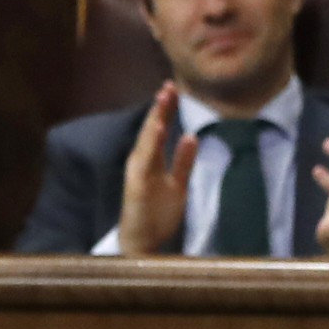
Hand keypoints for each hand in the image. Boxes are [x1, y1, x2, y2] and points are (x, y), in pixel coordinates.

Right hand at [113, 84, 196, 251]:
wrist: (141, 242)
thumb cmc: (157, 214)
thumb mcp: (177, 184)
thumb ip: (183, 161)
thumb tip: (191, 136)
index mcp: (150, 160)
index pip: (158, 129)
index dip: (166, 109)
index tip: (173, 88)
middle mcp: (141, 163)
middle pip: (151, 130)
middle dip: (160, 108)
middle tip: (169, 86)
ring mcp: (138, 174)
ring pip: (146, 142)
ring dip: (154, 121)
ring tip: (163, 101)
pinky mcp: (137, 186)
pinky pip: (145, 163)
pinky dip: (150, 146)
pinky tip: (157, 130)